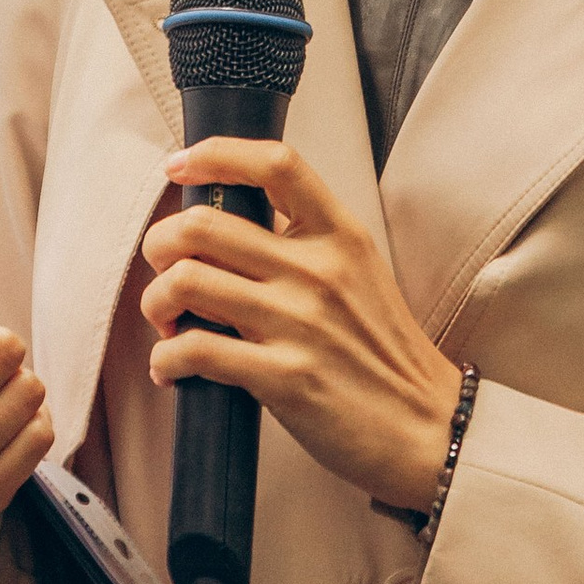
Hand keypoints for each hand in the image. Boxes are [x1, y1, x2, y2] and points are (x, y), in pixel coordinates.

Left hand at [138, 144, 460, 518]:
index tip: (179, 168)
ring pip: (186, 281)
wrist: (427, 428)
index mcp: (341, 237)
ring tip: (165, 322)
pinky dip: (165, 358)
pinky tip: (171, 368)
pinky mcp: (283, 377)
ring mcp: (300, 322)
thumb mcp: (361, 276)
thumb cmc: (385, 356)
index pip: (275, 164)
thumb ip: (307, 245)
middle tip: (162, 268)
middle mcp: (318, 270)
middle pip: (203, 223)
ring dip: (155, 302)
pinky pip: (193, 349)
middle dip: (160, 244)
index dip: (215, 154)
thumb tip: (228, 230)